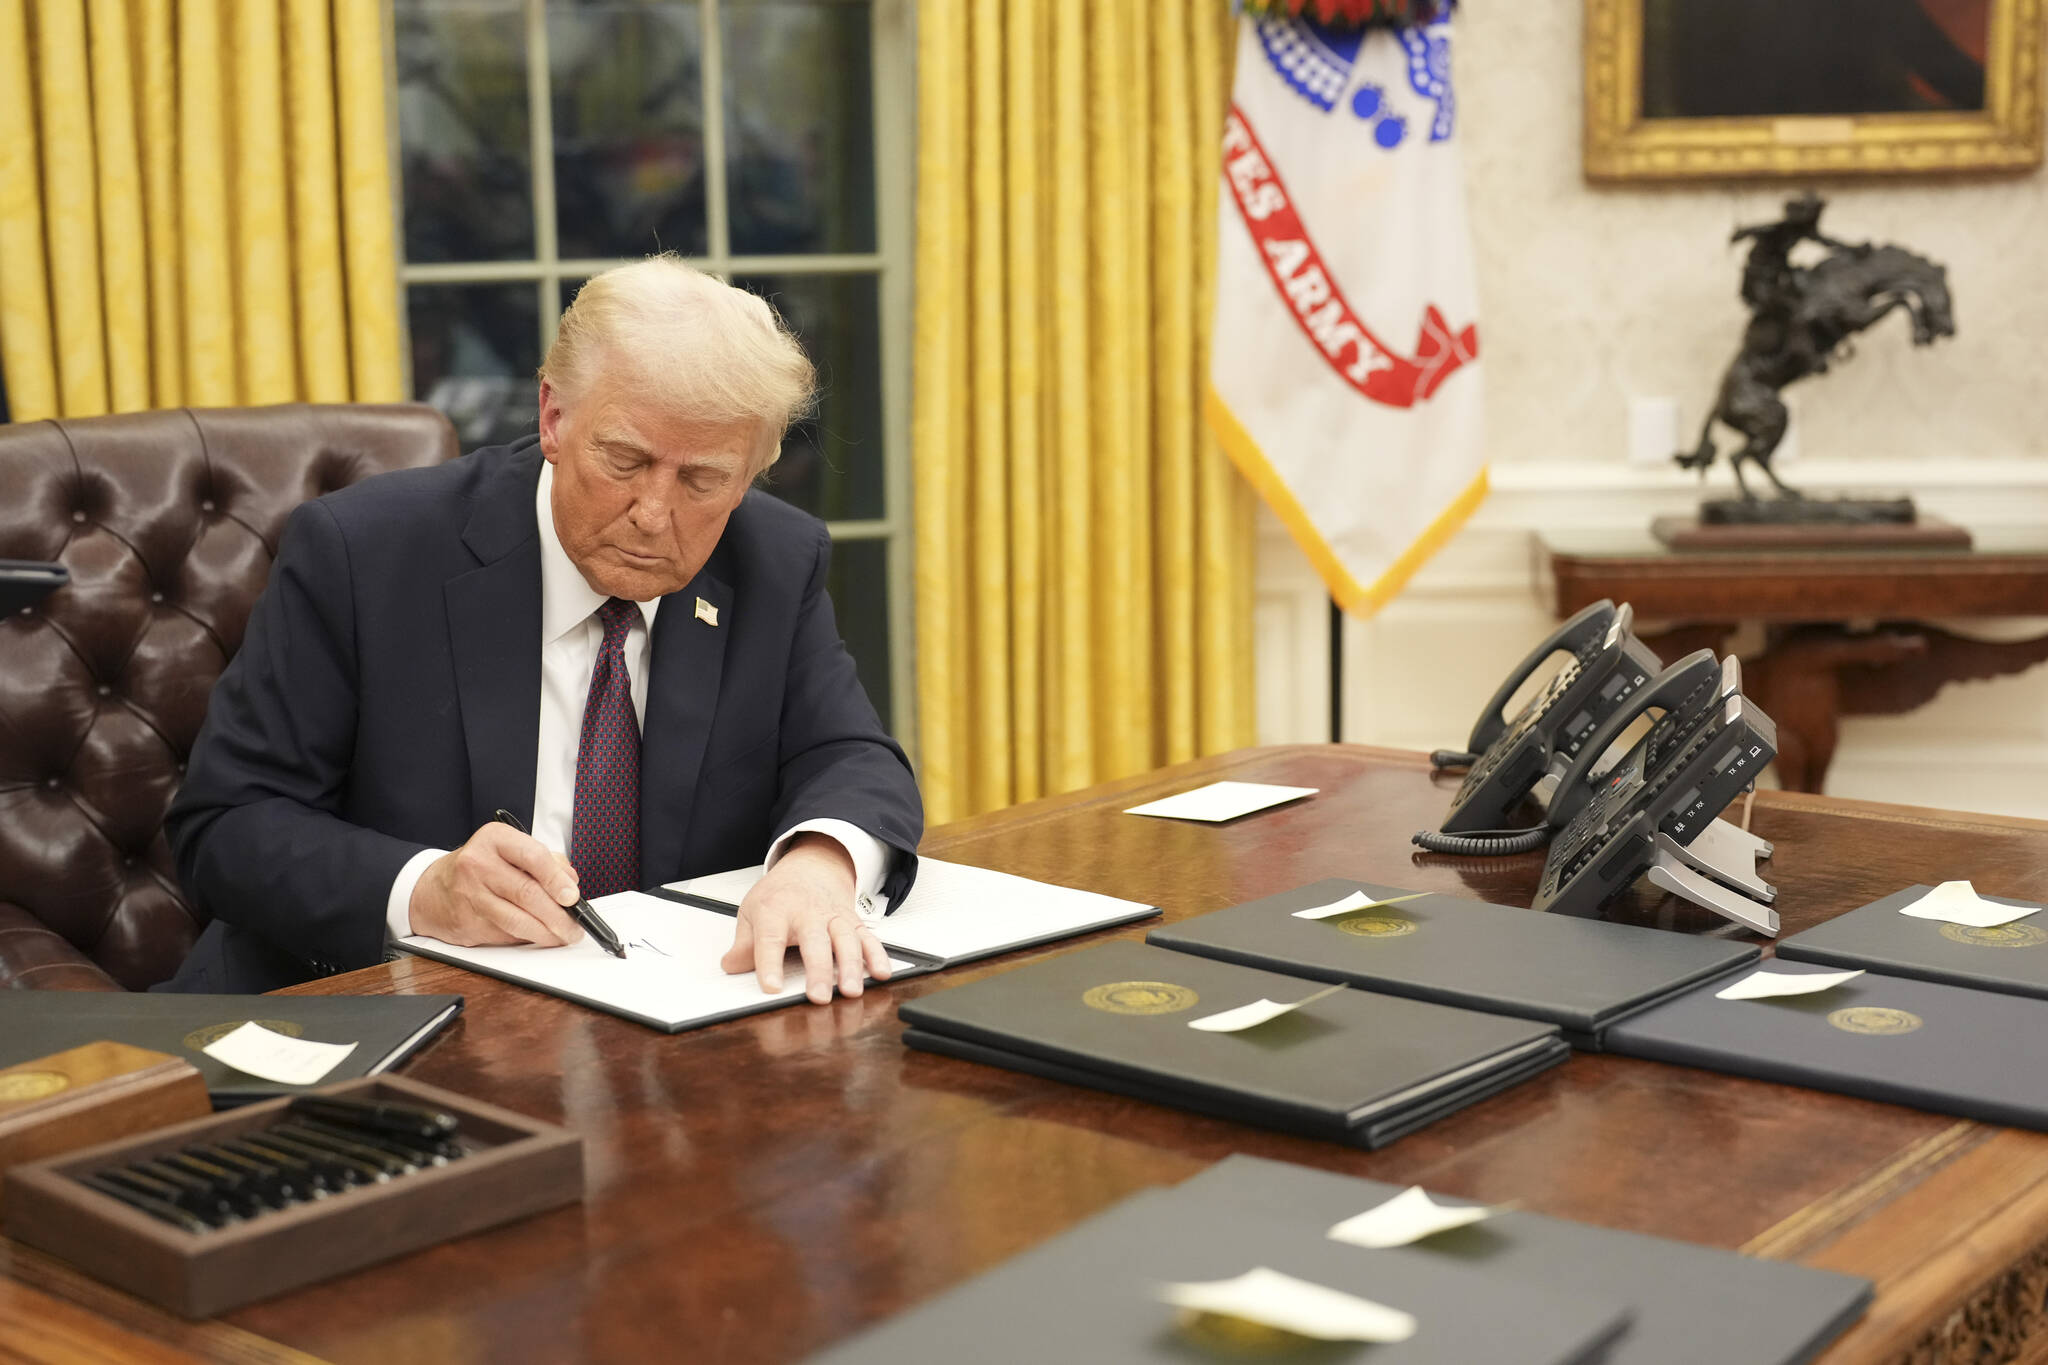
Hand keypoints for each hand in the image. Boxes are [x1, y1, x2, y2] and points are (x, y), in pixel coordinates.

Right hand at [409, 823, 583, 947]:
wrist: (433, 888)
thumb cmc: (481, 866)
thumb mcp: (510, 850)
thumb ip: (546, 861)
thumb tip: (571, 883)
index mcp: (495, 839)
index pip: (533, 857)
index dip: (557, 879)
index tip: (574, 897)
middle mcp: (478, 864)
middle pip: (527, 893)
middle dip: (558, 915)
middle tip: (575, 926)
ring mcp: (470, 895)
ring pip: (517, 920)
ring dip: (547, 933)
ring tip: (563, 936)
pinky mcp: (467, 922)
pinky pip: (506, 934)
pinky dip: (527, 938)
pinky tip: (538, 936)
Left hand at [719, 834, 890, 1002]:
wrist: (811, 866)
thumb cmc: (780, 894)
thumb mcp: (751, 911)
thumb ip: (743, 943)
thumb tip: (731, 965)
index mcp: (776, 910)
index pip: (770, 938)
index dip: (769, 964)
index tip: (771, 987)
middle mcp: (807, 913)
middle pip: (815, 942)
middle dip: (818, 970)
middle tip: (818, 996)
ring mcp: (833, 917)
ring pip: (845, 940)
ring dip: (851, 966)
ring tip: (851, 991)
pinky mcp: (853, 922)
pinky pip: (868, 938)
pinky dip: (877, 955)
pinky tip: (881, 973)